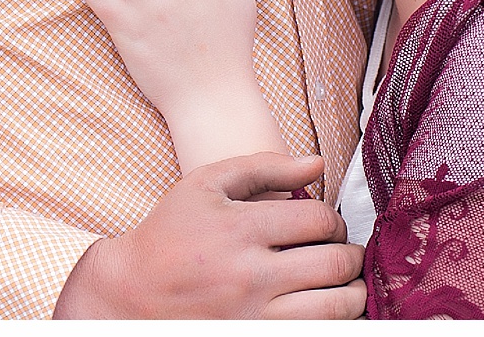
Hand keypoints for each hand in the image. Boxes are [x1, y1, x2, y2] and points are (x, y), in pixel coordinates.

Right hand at [53, 153, 365, 318]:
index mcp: (240, 228)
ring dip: (353, 292)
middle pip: (335, 264)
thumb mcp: (205, 184)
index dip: (334, 220)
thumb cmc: (171, 232)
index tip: (327, 225)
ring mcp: (255, 316)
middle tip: (343, 251)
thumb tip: (317, 163)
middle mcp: (250, 275)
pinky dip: (335, 319)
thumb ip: (262, 166)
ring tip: (344, 282)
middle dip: (350, 255)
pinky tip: (326, 307)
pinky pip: (318, 332)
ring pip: (337, 307)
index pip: (319, 220)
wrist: (131, 291)